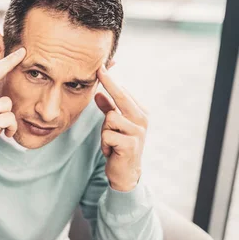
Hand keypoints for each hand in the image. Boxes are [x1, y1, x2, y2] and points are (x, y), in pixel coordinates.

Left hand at [95, 64, 147, 191]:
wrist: (125, 173)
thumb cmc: (118, 146)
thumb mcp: (112, 126)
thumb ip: (108, 109)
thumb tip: (98, 93)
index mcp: (140, 112)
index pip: (123, 92)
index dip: (111, 80)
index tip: (101, 67)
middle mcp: (142, 119)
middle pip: (122, 97)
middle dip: (110, 83)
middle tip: (99, 70)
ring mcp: (138, 132)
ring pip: (110, 118)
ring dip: (104, 131)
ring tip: (111, 142)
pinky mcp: (130, 145)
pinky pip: (107, 135)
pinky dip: (104, 143)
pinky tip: (112, 151)